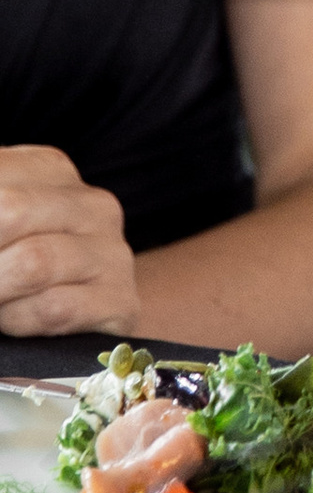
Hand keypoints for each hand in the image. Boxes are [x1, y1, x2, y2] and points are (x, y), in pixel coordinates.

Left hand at [0, 149, 138, 342]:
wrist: (88, 314)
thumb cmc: (18, 267)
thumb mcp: (3, 225)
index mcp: (52, 171)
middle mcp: (93, 206)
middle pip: (11, 210)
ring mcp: (113, 253)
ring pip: (33, 263)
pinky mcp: (121, 302)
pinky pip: (55, 308)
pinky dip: (16, 320)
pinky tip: (10, 321)